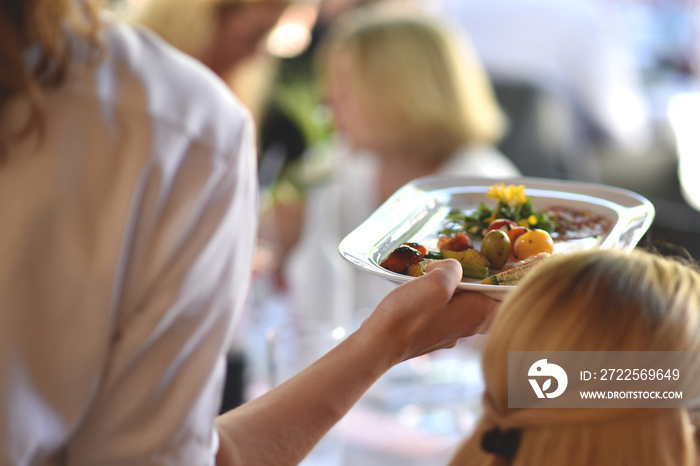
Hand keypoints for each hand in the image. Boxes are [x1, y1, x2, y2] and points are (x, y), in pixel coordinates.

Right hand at [360, 258, 498, 364]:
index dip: (511, 282)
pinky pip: (443, 313)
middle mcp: (466, 327)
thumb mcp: (436, 282)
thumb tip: (450, 268)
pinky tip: (422, 290)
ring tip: (442, 273)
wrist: (378, 344)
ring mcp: (447, 333)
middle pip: (486, 302)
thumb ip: (452, 269)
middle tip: (474, 264)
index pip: (507, 299)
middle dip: (483, 284)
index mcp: (476, 313)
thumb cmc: (409, 316)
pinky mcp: (429, 335)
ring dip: (458, 291)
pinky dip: (439, 300)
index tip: (512, 266)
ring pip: (463, 307)